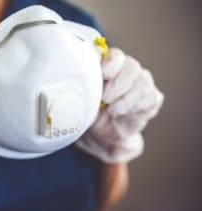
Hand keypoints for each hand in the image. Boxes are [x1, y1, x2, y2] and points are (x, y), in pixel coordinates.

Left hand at [77, 48, 163, 162]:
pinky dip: (136, 107)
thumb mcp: (81, 100)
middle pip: (131, 66)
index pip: (114, 55)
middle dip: (118, 84)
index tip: (103, 74)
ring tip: (113, 111)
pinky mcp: (152, 98)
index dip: (111, 63)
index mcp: (107, 65)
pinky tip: (123, 114)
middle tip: (106, 98)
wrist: (100, 136)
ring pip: (143, 81)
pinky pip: (151, 97)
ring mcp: (141, 83)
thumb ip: (83, 88)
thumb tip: (77, 80)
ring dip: (127, 98)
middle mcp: (127, 70)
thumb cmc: (88, 113)